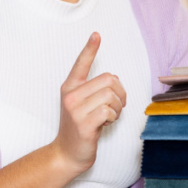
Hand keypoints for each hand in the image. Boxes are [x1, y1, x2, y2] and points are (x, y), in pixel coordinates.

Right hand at [52, 32, 126, 176]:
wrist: (67, 154)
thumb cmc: (80, 127)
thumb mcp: (83, 105)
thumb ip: (94, 90)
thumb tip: (115, 81)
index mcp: (70, 87)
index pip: (81, 63)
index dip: (89, 48)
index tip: (96, 34)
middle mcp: (70, 95)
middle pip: (108, 79)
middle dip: (120, 93)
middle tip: (116, 106)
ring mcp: (75, 110)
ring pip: (111, 95)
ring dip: (118, 107)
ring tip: (110, 116)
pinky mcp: (83, 124)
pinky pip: (109, 111)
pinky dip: (114, 117)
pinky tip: (106, 123)